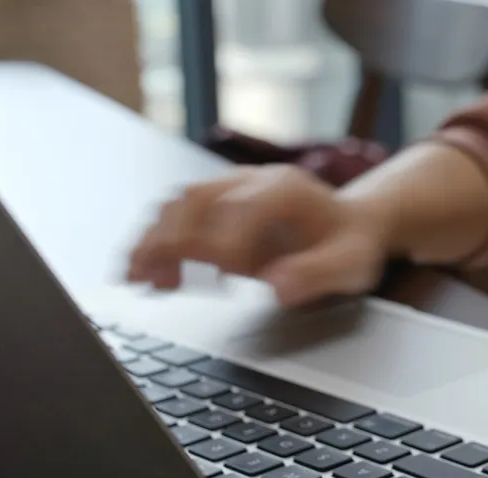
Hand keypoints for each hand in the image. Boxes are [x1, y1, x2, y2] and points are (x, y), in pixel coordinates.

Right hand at [127, 165, 393, 305]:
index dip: (225, 242)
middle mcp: (253, 180)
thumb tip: (279, 287)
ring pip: (180, 203)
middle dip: (172, 239)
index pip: (243, 208)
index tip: (216, 276)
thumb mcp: (350, 264)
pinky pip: (178, 212)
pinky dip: (156, 238)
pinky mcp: (219, 201)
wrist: (350, 223)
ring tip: (137, 276)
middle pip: (199, 199)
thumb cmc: (349, 245)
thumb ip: (318, 274)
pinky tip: (144, 269)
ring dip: (155, 239)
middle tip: (151, 278)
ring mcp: (232, 187)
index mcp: (286, 189)